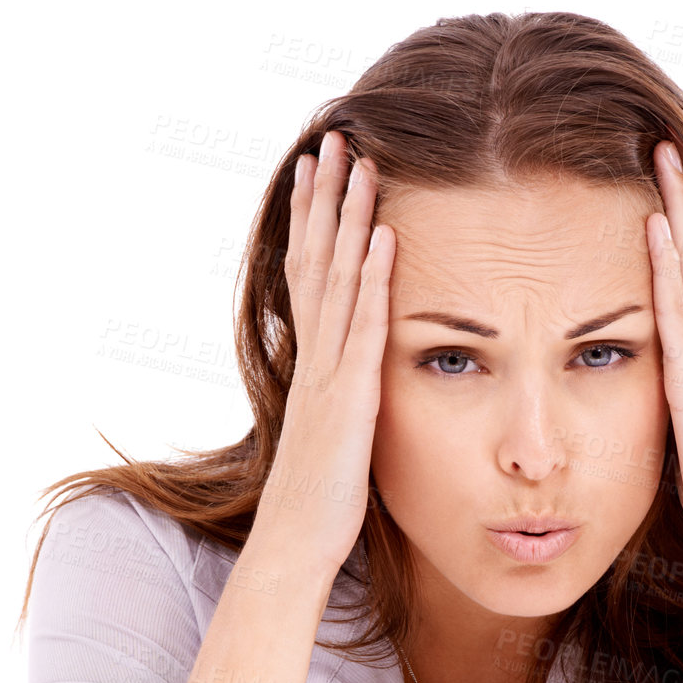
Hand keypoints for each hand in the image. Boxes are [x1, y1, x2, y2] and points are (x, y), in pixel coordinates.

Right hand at [259, 128, 394, 581]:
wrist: (296, 542)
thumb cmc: (318, 499)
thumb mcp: (333, 436)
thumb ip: (339, 398)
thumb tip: (353, 380)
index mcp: (313, 364)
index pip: (311, 276)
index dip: (315, 222)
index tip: (320, 173)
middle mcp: (314, 358)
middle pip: (316, 260)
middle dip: (326, 199)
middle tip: (333, 140)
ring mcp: (328, 374)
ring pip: (336, 280)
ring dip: (348, 220)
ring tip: (357, 164)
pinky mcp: (348, 399)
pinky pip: (362, 330)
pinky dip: (373, 282)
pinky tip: (386, 239)